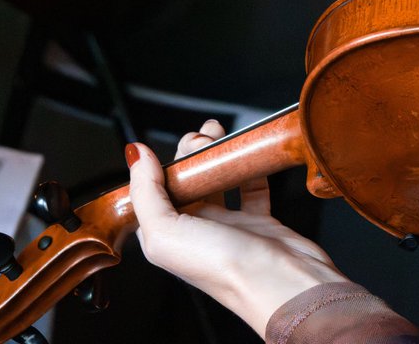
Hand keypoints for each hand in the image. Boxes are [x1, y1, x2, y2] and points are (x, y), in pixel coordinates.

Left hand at [128, 120, 345, 336]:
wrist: (282, 283)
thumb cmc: (225, 269)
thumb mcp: (167, 233)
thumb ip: (146, 192)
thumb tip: (136, 155)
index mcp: (167, 239)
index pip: (152, 194)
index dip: (157, 167)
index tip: (167, 147)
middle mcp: (196, 233)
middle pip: (187, 182)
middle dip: (191, 153)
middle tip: (202, 136)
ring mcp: (229, 226)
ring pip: (218, 181)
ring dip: (218, 156)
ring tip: (221, 134)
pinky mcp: (260, 221)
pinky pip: (253, 188)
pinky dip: (252, 169)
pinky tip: (251, 156)